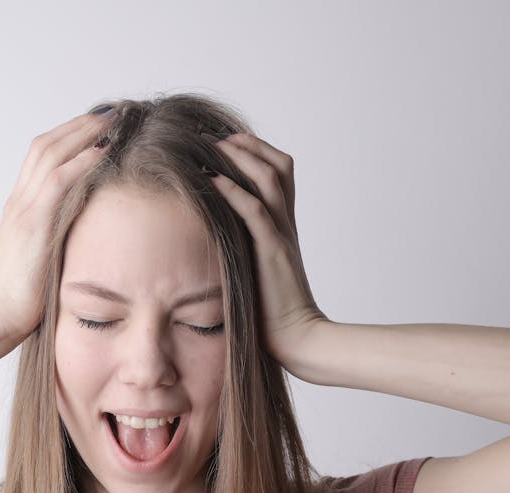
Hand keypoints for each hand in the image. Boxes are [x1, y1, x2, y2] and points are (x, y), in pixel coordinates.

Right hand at [0, 109, 113, 341]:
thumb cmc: (22, 299)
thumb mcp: (43, 260)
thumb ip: (58, 239)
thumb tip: (87, 233)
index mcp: (20, 208)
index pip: (41, 158)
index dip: (69, 137)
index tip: (97, 126)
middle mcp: (18, 201)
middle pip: (46, 145)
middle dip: (79, 125)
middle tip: (110, 111)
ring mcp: (23, 209)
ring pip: (51, 153)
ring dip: (83, 133)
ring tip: (113, 120)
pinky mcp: (32, 223)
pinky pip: (59, 180)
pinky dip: (81, 160)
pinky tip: (104, 150)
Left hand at [206, 133, 327, 372]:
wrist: (297, 337)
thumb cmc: (272, 311)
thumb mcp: (257, 268)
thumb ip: (245, 247)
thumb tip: (213, 236)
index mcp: (285, 225)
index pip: (280, 172)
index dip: (256, 152)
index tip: (226, 144)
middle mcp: (286, 223)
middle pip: (279, 165)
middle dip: (248, 145)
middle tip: (215, 138)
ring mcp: (282, 234)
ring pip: (269, 178)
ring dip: (240, 157)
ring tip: (212, 148)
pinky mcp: (273, 251)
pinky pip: (254, 211)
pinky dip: (233, 190)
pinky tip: (212, 180)